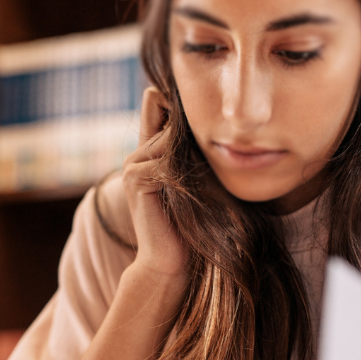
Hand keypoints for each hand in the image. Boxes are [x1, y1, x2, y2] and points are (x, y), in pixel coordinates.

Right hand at [121, 87, 188, 305]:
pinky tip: (192, 196)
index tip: (208, 118)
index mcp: (149, 149)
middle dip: (193, 131)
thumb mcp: (202, 178)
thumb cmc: (194, 222)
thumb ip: (199, 150)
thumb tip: (228, 122)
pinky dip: (187, 176)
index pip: (155, 98)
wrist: (172, 261)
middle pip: (167, 112)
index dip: (177, 100)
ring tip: (203, 184)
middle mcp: (137, 153)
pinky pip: (167, 159)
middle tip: (209, 164)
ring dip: (193, 156)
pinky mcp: (135, 178)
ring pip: (170, 137)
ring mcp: (132, 164)